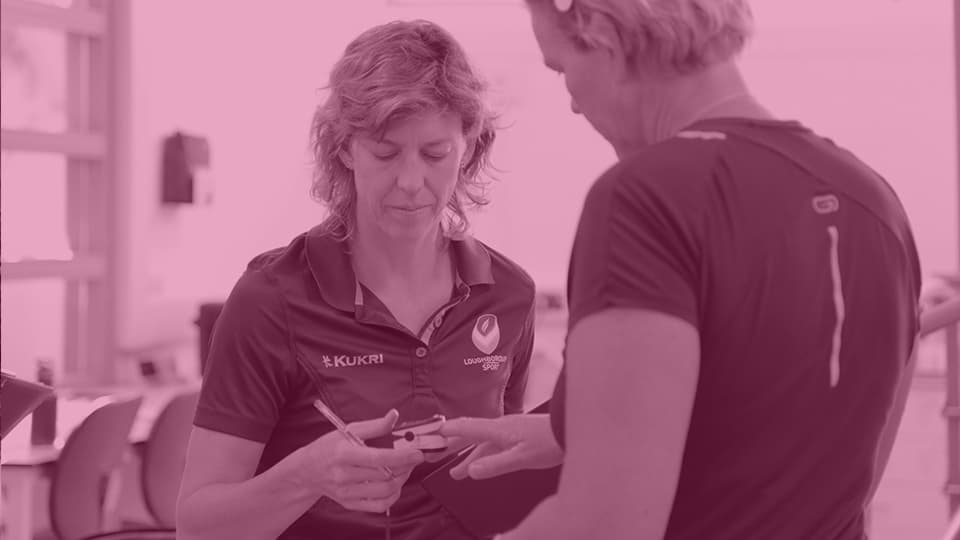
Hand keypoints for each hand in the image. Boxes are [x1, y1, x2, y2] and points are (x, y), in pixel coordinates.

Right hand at [297, 409, 424, 512]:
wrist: (307, 471)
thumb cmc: (328, 447)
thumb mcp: (347, 430)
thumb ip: (374, 425)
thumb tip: (394, 416)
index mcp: (344, 454)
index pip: (379, 458)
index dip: (402, 456)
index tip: (417, 453)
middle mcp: (344, 475)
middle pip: (385, 475)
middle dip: (405, 466)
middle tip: (412, 458)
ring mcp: (346, 492)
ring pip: (385, 491)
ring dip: (401, 480)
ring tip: (403, 469)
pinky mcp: (350, 503)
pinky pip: (378, 505)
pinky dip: (392, 496)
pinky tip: (393, 485)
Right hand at [438, 414, 563, 479]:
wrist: (572, 429)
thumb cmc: (550, 441)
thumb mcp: (521, 458)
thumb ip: (496, 464)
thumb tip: (472, 470)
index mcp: (498, 429)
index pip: (466, 428)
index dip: (447, 431)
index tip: (431, 434)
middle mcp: (501, 428)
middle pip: (470, 436)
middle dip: (453, 446)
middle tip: (436, 454)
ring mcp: (510, 432)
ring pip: (482, 445)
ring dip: (468, 457)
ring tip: (456, 472)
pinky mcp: (519, 437)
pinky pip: (494, 447)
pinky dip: (484, 457)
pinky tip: (484, 466)